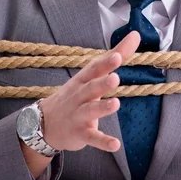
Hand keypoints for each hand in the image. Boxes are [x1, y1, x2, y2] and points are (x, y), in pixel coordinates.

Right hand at [38, 31, 140, 152]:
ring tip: (116, 104)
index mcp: (83, 80)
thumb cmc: (75, 94)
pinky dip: (103, 142)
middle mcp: (79, 96)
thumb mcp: (91, 75)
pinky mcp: (80, 134)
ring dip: (102, 108)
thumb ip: (115, 55)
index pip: (94, 69)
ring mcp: (78, 115)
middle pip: (91, 88)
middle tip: (115, 78)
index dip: (105, 63)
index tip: (118, 56)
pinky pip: (92, 138)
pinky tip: (116, 145)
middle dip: (102, 83)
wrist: (44, 123)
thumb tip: (136, 35)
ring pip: (91, 111)